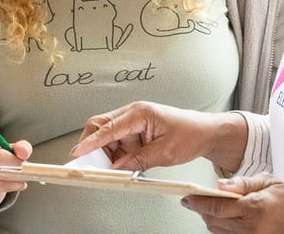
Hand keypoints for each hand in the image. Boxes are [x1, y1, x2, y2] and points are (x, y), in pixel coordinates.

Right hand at [72, 101, 244, 172]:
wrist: (206, 133)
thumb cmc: (191, 133)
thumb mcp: (165, 152)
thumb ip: (139, 160)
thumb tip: (117, 168)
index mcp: (140, 112)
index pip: (109, 127)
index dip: (91, 142)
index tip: (78, 153)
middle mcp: (134, 114)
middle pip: (100, 127)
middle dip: (92, 147)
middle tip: (89, 166)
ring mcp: (134, 123)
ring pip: (107, 138)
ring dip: (106, 155)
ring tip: (111, 170)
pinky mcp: (136, 133)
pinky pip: (118, 145)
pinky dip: (116, 156)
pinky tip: (123, 166)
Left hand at [182, 173, 283, 233]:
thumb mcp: (270, 181)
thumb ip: (244, 183)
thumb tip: (220, 184)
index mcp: (254, 207)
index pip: (216, 206)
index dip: (197, 202)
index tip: (187, 197)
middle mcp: (250, 227)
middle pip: (213, 220)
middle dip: (201, 210)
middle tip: (195, 199)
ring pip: (217, 231)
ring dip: (209, 219)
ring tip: (210, 207)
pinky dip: (220, 228)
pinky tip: (223, 219)